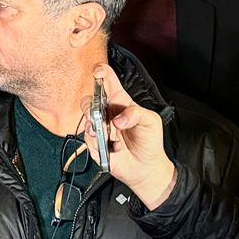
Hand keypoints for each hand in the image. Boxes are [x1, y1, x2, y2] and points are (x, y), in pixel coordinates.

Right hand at [85, 62, 174, 209]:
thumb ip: (136, 113)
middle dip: (91, 103)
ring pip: (86, 117)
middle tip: (99, 111)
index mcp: (121, 102)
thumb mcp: (151, 121)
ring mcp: (100, 128)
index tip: (97, 72)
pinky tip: (113, 146)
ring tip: (107, 132)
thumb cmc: (149, 142)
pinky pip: (89, 138)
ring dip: (95, 124)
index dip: (101, 72)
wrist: (145, 167)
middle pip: (90, 99)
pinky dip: (100, 142)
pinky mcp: (95, 143)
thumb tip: (117, 118)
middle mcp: (108, 113)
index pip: (107, 81)